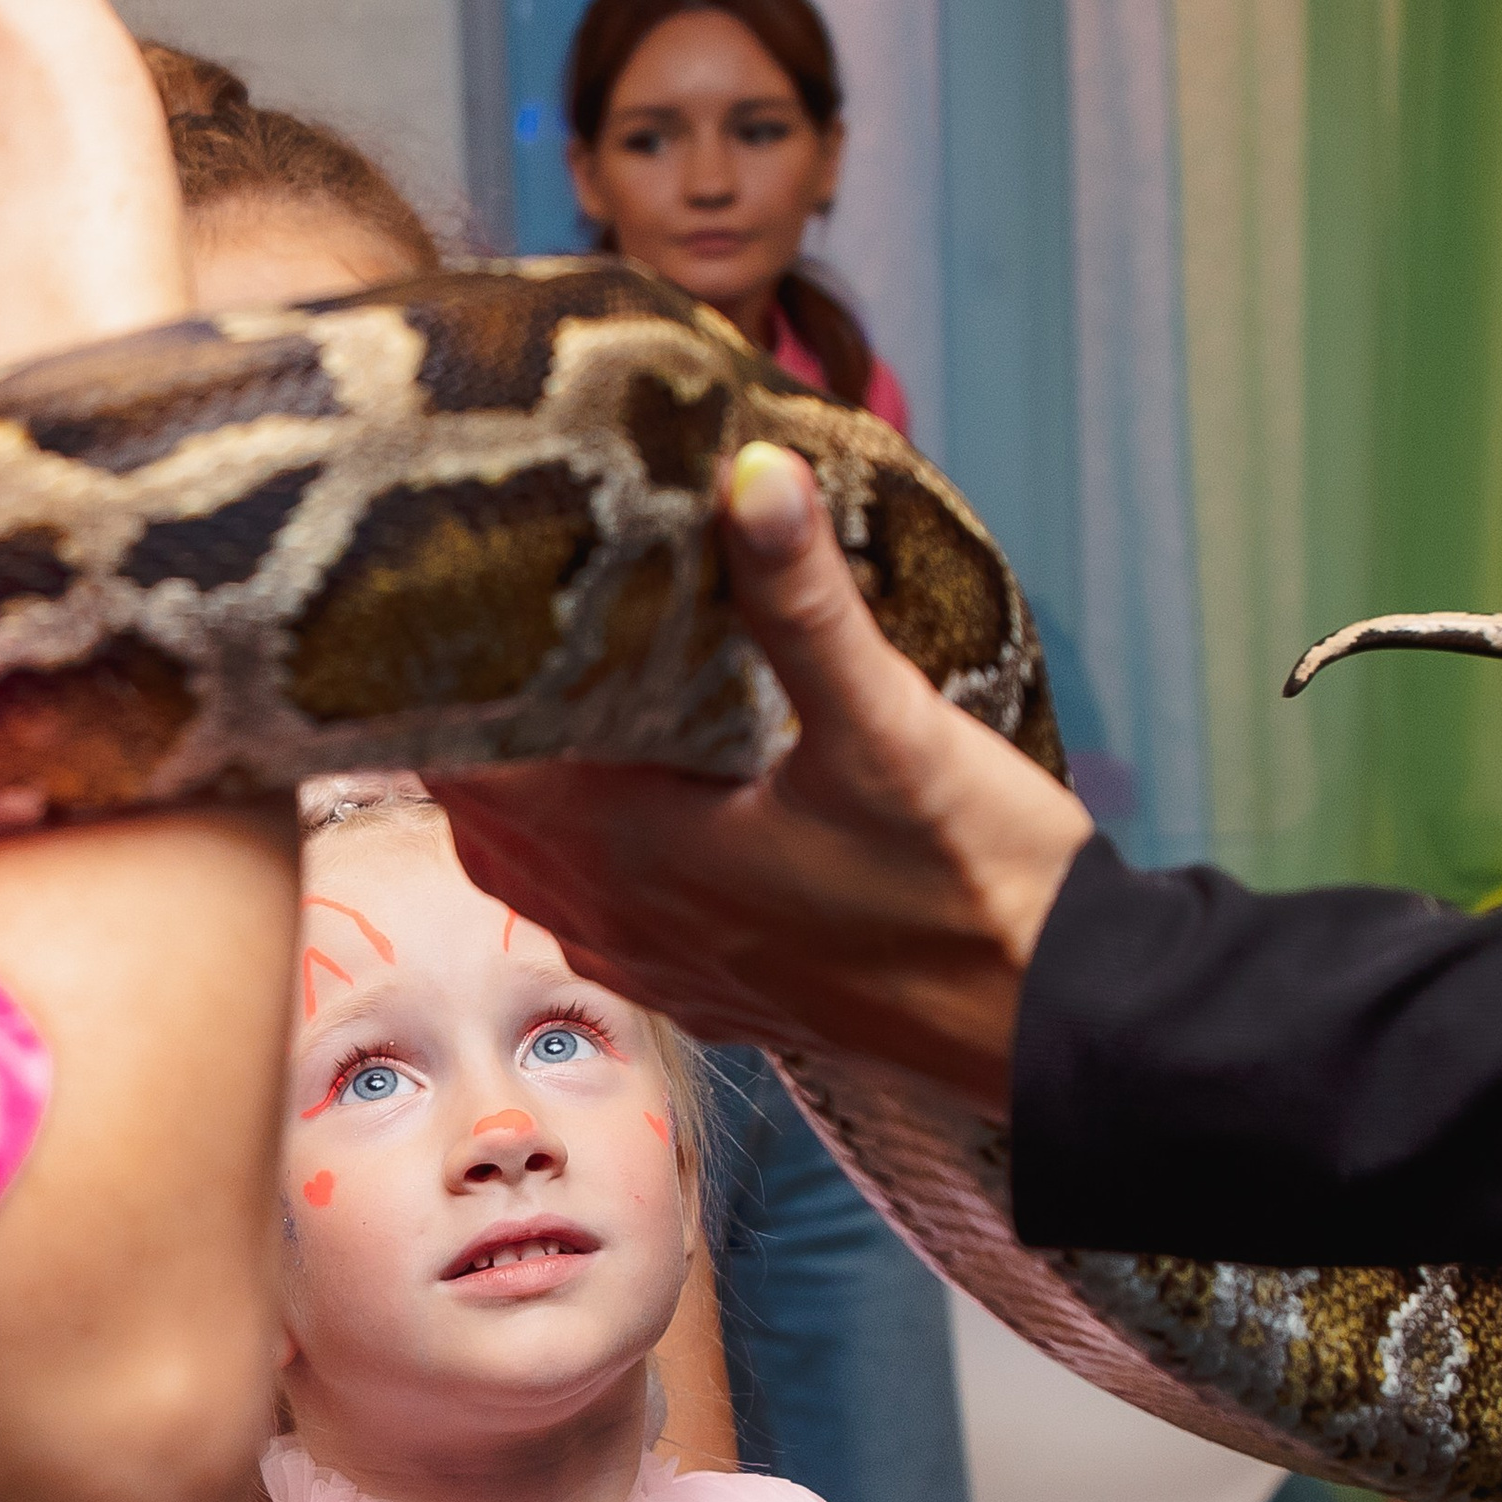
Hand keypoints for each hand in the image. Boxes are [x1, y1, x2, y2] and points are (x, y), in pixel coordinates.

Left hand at [430, 444, 1094, 1118]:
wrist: (1063, 1028)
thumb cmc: (974, 889)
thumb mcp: (887, 726)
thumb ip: (804, 603)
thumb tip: (750, 473)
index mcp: (633, 855)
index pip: (468, 767)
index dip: (439, 688)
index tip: (438, 605)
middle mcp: (625, 925)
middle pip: (484, 818)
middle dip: (470, 730)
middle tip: (477, 630)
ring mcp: (668, 969)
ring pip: (537, 875)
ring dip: (523, 797)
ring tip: (537, 700)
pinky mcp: (719, 993)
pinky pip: (603, 919)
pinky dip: (583, 857)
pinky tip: (631, 806)